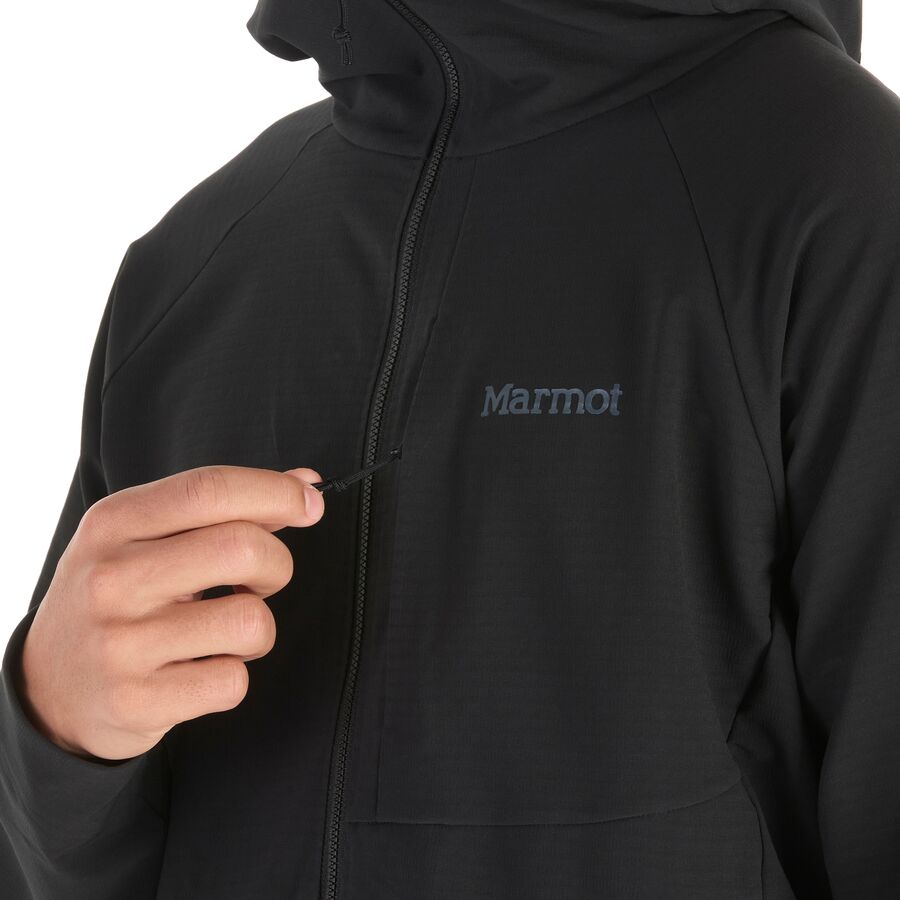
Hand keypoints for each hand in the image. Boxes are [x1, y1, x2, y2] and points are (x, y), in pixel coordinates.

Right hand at [17, 465, 324, 761]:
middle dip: (276, 565)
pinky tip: (201, 669)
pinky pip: (233, 682)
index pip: (210, 488)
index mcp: (114, 523)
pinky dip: (233, 675)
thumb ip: (223, 507)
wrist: (49, 686)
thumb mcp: (146, 538)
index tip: (310, 505)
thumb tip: (306, 484)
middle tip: (260, 582)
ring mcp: (120, 644)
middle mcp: (111, 578)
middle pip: (242, 549)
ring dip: (257, 629)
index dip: (277, 493)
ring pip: (250, 621)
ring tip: (225, 630)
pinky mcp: (135, 701)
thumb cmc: (117, 597)